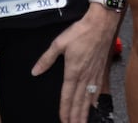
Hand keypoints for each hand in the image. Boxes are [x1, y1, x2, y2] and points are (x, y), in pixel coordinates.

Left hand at [31, 4, 120, 122]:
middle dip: (75, 116)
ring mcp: (94, 75)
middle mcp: (85, 77)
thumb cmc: (81, 32)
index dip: (64, 110)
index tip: (63, 121)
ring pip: (88, 99)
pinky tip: (93, 107)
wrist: (102, 24)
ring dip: (85, 112)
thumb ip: (47, 59)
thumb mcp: (59, 43)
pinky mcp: (101, 71)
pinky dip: (94, 102)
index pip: (67, 96)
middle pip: (79, 101)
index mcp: (73, 71)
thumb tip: (35, 71)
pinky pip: (97, 91)